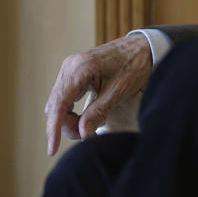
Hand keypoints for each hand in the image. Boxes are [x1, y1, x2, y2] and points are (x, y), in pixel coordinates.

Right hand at [44, 33, 151, 154]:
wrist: (145, 46)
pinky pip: (65, 96)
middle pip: (55, 105)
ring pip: (58, 102)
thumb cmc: (135, 64)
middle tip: (88, 133)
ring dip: (69, 118)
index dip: (54, 129)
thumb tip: (82, 133)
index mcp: (80, 68)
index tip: (52, 150)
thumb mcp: (120, 90)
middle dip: (66, 124)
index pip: (59, 104)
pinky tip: (87, 114)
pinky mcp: (74, 72)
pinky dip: (71, 109)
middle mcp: (70, 66)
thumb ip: (99, 111)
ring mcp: (70, 68)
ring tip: (92, 122)